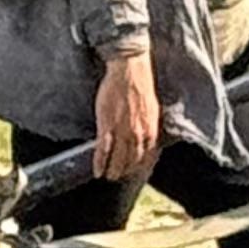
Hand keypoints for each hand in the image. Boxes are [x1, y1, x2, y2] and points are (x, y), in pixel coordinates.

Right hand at [92, 47, 161, 180]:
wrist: (130, 71)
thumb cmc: (140, 85)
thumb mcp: (151, 108)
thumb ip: (148, 124)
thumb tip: (147, 134)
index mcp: (150, 130)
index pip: (147, 156)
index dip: (139, 166)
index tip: (134, 171)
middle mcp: (138, 134)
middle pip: (132, 161)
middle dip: (125, 171)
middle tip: (118, 176)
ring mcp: (122, 131)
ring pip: (118, 159)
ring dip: (112, 171)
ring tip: (108, 176)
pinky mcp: (107, 126)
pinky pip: (103, 150)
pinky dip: (100, 162)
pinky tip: (97, 170)